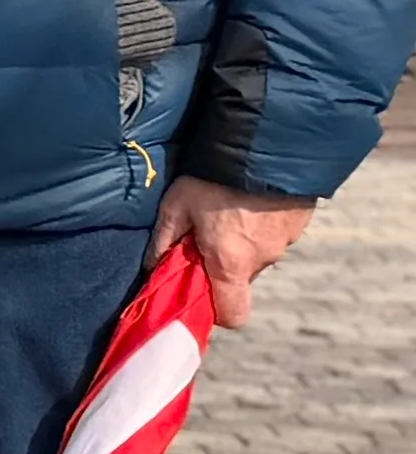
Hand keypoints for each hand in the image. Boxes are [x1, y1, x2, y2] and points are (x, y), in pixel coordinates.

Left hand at [156, 173, 316, 325]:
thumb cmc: (213, 177)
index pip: (233, 314)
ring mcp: (287, 238)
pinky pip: (278, 232)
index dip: (217, 309)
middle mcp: (264, 257)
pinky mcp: (302, 219)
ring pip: (260, 253)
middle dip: (224, 263)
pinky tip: (251, 199)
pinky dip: (264, 223)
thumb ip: (163, 242)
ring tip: (230, 208)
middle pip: (241, 278)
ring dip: (244, 240)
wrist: (266, 140)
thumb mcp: (176, 207)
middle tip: (207, 234)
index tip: (201, 290)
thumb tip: (152, 267)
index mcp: (231, 263)